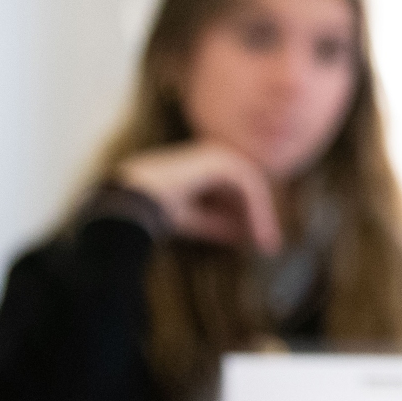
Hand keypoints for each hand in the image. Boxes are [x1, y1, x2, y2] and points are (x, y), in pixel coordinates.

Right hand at [117, 140, 281, 253]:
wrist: (132, 202)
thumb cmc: (154, 209)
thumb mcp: (196, 220)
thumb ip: (219, 224)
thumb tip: (242, 237)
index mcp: (207, 169)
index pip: (239, 193)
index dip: (251, 217)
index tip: (262, 243)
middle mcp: (214, 158)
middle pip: (249, 190)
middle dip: (260, 217)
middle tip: (270, 245)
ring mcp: (217, 155)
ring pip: (252, 187)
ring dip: (260, 215)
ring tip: (265, 241)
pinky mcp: (219, 160)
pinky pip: (248, 185)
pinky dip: (255, 208)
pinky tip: (257, 228)